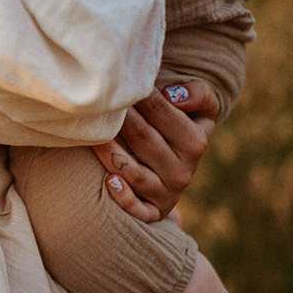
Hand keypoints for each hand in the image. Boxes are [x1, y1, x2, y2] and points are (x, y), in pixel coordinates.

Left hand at [93, 80, 219, 221]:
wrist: (177, 168)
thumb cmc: (181, 128)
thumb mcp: (201, 111)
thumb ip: (199, 95)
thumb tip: (174, 96)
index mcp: (196, 142)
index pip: (160, 110)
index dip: (136, 93)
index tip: (117, 81)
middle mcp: (183, 170)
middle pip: (142, 137)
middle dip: (118, 117)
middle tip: (95, 101)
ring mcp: (166, 194)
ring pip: (134, 171)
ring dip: (110, 151)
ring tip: (90, 133)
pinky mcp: (151, 211)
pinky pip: (137, 209)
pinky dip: (124, 197)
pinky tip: (109, 181)